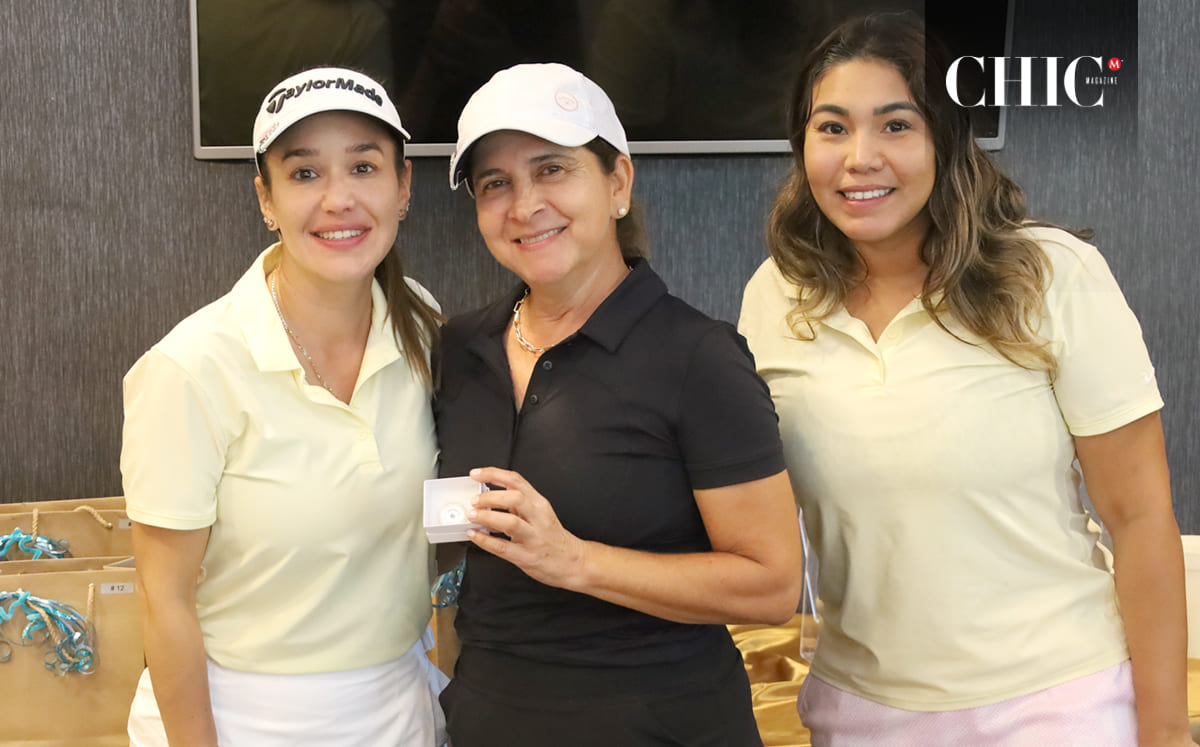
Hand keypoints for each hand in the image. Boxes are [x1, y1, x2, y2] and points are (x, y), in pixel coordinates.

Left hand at [466, 466, 587, 590]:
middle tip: (474, 500)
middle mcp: (538, 517)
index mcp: (539, 503)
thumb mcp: (540, 513)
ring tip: (472, 516)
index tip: (477, 473)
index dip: (494, 474)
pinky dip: (485, 540)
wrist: (573, 561)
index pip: (516, 480)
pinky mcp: (526, 556)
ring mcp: (533, 537)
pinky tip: (475, 535)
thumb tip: (489, 496)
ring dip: (487, 517)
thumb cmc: (552, 537)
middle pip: (514, 498)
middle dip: (490, 497)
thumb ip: (519, 503)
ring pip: (510, 522)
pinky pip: (503, 547)